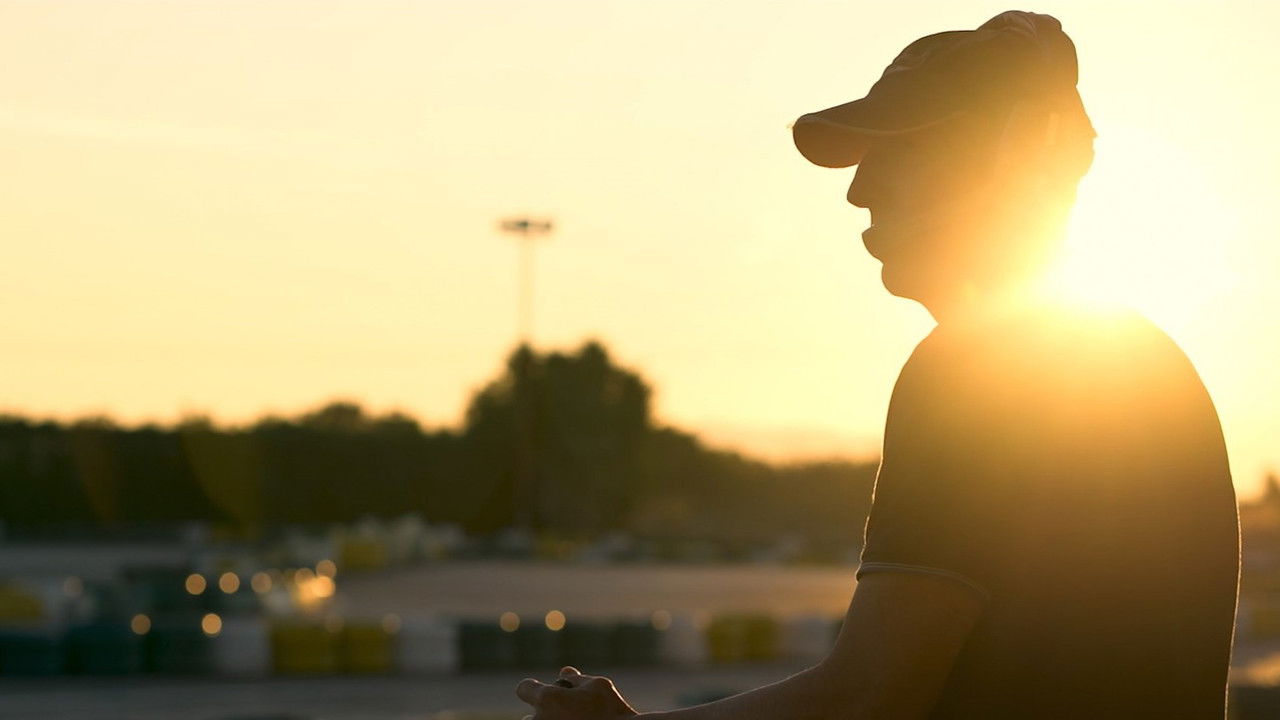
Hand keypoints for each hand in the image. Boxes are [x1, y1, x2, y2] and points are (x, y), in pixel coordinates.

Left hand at [516, 665, 639, 719]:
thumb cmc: (612, 710)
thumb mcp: (598, 685)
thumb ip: (577, 680)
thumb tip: (564, 673)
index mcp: (547, 699)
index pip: (524, 689)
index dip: (533, 688)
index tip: (543, 691)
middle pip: (527, 718)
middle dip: (542, 715)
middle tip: (564, 714)